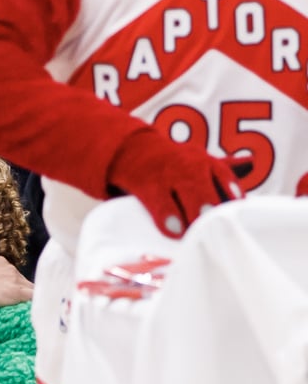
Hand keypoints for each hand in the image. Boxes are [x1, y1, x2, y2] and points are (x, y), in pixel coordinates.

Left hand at [0, 256, 33, 309]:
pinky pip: (10, 268)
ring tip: (7, 290)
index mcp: (16, 292)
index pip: (35, 296)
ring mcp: (9, 267)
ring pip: (20, 277)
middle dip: (28, 293)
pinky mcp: (1, 260)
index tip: (32, 305)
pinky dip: (8, 274)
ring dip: (18, 283)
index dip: (34, 301)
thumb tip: (20, 303)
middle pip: (30, 286)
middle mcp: (16, 278)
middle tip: (21, 299)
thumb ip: (12, 303)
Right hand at [107, 127, 244, 237]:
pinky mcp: (147, 185)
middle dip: (212, 204)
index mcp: (205, 161)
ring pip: (185, 191)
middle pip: (205, 184)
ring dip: (194, 210)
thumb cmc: (173, 166)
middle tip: (218, 224)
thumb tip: (250, 164)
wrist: (133, 152)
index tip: (238, 210)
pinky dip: (168, 217)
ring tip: (199, 230)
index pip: (224, 175)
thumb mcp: (198, 164)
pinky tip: (174, 231)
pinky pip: (160, 202)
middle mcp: (189, 165)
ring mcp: (168, 174)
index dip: (232, 193)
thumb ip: (221, 173)